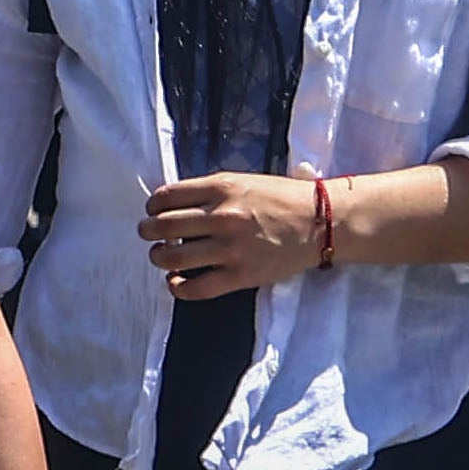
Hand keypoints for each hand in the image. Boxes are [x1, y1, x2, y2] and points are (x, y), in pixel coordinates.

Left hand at [140, 169, 325, 299]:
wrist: (320, 222)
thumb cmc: (281, 198)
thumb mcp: (242, 181)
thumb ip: (208, 191)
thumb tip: (172, 204)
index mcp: (221, 188)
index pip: (166, 196)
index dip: (152, 206)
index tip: (154, 211)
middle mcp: (222, 217)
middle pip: (162, 226)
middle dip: (148, 231)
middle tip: (150, 234)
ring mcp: (230, 249)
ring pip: (172, 258)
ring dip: (158, 257)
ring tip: (162, 256)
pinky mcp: (240, 276)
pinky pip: (195, 288)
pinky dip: (177, 287)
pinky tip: (176, 281)